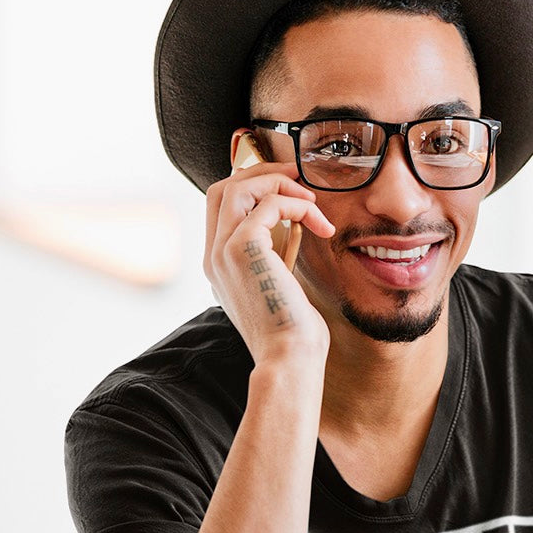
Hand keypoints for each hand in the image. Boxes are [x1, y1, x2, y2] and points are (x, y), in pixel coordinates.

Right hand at [204, 161, 334, 364]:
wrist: (289, 357)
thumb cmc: (292, 332)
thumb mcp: (277, 287)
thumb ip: (274, 258)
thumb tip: (292, 229)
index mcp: (219, 265)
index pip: (222, 207)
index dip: (252, 188)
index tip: (288, 189)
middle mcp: (214, 255)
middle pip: (222, 188)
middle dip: (262, 174)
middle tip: (298, 178)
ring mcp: (223, 251)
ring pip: (239, 187)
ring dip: (279, 185)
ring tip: (312, 201)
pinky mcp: (243, 248)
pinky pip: (268, 204)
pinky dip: (296, 205)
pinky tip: (319, 224)